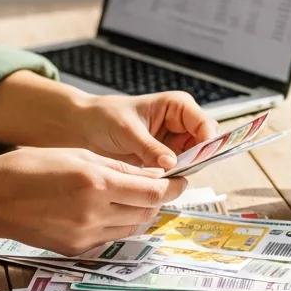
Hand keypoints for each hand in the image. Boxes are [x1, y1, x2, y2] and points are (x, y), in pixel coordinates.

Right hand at [0, 147, 186, 254]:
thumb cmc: (32, 167)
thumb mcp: (79, 156)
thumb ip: (120, 168)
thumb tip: (153, 176)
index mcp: (96, 184)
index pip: (152, 192)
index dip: (172, 186)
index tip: (179, 180)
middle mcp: (93, 213)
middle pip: (146, 211)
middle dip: (158, 199)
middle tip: (161, 187)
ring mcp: (84, 235)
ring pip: (132, 228)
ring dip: (141, 213)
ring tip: (136, 198)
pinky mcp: (76, 250)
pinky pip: (111, 238)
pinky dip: (119, 224)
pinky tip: (111, 211)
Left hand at [73, 91, 218, 170]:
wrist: (83, 129)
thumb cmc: (104, 118)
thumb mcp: (128, 132)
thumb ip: (151, 148)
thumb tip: (172, 164)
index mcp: (177, 106)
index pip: (204, 124)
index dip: (207, 142)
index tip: (198, 160)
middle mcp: (181, 123)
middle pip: (204, 144)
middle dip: (197, 159)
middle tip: (182, 173)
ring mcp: (174, 142)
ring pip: (194, 160)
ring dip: (185, 171)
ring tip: (168, 179)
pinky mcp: (165, 158)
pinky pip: (179, 170)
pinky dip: (173, 177)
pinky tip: (162, 183)